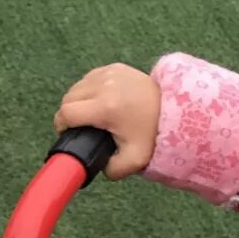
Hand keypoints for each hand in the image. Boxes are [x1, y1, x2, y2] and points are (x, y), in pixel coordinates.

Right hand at [53, 63, 160, 179]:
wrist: (176, 110)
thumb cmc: (155, 134)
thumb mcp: (135, 159)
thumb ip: (112, 170)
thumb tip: (98, 169)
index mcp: (106, 108)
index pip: (67, 113)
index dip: (62, 126)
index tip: (68, 134)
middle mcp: (104, 86)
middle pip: (68, 99)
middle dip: (70, 114)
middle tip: (81, 128)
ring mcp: (109, 73)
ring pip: (77, 87)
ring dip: (79, 101)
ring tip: (91, 116)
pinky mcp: (115, 67)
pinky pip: (91, 78)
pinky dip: (91, 90)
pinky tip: (102, 102)